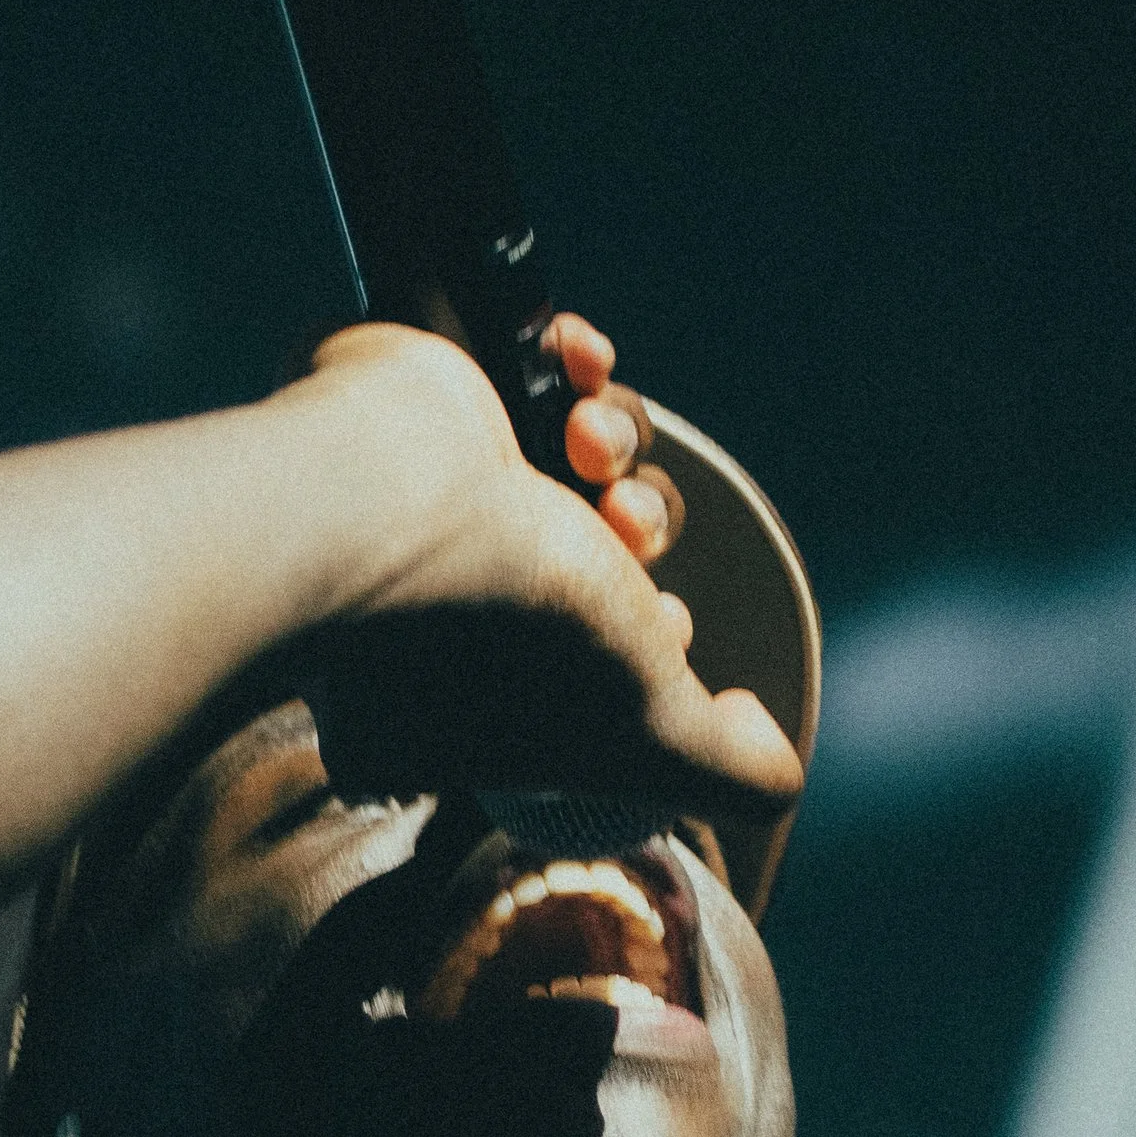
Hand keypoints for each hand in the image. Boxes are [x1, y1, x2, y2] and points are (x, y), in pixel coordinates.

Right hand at [301, 314, 803, 851]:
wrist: (381, 502)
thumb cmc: (509, 626)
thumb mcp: (652, 745)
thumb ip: (736, 773)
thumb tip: (754, 718)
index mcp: (482, 686)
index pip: (596, 660)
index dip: (650, 637)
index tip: (656, 623)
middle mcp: (453, 596)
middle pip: (605, 553)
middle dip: (638, 530)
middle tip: (617, 530)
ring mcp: (435, 496)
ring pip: (587, 457)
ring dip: (618, 441)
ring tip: (585, 444)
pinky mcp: (429, 400)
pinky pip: (537, 367)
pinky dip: (579, 362)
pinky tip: (574, 366)